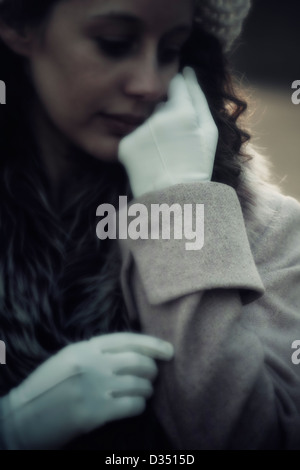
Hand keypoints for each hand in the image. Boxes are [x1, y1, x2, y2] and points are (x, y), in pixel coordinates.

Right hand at [0, 333, 173, 448]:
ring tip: (144, 392)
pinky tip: (135, 406)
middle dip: (152, 369)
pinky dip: (139, 405)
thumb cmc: (48, 387)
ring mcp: (93, 388)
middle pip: (138, 361)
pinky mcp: (94, 413)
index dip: (152, 344)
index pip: (127, 339)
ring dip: (147, 389)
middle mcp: (91, 364)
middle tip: (152, 376)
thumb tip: (134, 353)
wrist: (23, 417)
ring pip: (139, 384)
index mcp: (84, 348)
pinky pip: (132, 405)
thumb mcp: (69, 358)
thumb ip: (97, 353)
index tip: (169, 350)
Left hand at [118, 66, 217, 197]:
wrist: (175, 198)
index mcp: (182, 111)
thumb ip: (199, 97)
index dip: (181, 95)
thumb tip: (187, 71)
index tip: (183, 111)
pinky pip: (134, 136)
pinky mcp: (126, 146)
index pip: (177, 83)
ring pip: (146, 120)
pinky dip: (141, 145)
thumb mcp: (208, 131)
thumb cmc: (197, 165)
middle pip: (161, 104)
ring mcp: (140, 132)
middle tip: (176, 141)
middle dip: (168, 114)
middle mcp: (158, 117)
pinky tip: (151, 160)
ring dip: (154, 130)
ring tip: (164, 153)